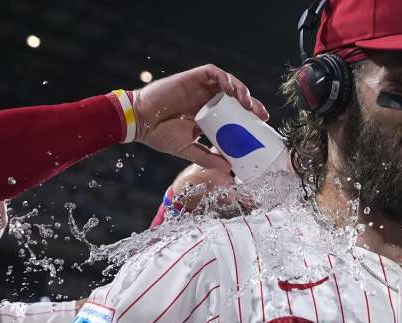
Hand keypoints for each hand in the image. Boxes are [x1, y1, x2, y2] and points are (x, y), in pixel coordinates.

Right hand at [132, 65, 268, 173]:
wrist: (140, 123)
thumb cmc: (160, 136)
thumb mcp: (188, 150)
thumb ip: (208, 159)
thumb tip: (230, 171)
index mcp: (208, 114)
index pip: (234, 112)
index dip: (250, 116)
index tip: (261, 125)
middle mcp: (207, 99)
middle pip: (235, 97)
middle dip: (252, 104)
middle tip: (261, 115)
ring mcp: (200, 87)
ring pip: (228, 82)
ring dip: (241, 90)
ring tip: (248, 103)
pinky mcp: (193, 77)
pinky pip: (213, 72)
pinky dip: (225, 78)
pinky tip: (231, 89)